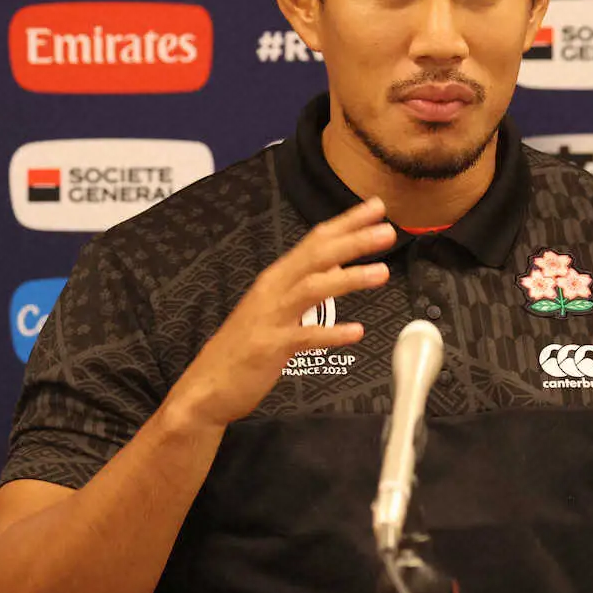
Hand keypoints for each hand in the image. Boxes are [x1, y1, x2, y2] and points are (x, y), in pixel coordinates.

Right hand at [166, 197, 393, 430]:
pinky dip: (331, 333)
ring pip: (312, 288)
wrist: (207, 385)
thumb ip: (305, 285)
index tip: (375, 207)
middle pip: (317, 256)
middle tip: (386, 230)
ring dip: (349, 278)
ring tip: (382, 272)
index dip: (346, 222)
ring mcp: (271, 317)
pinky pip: (304, 337)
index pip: (315, 241)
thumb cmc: (244, 346)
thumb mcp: (275, 306)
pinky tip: (357, 331)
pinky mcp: (270, 347)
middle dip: (353, 240)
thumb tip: (338, 266)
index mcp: (277, 278)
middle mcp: (273, 290)